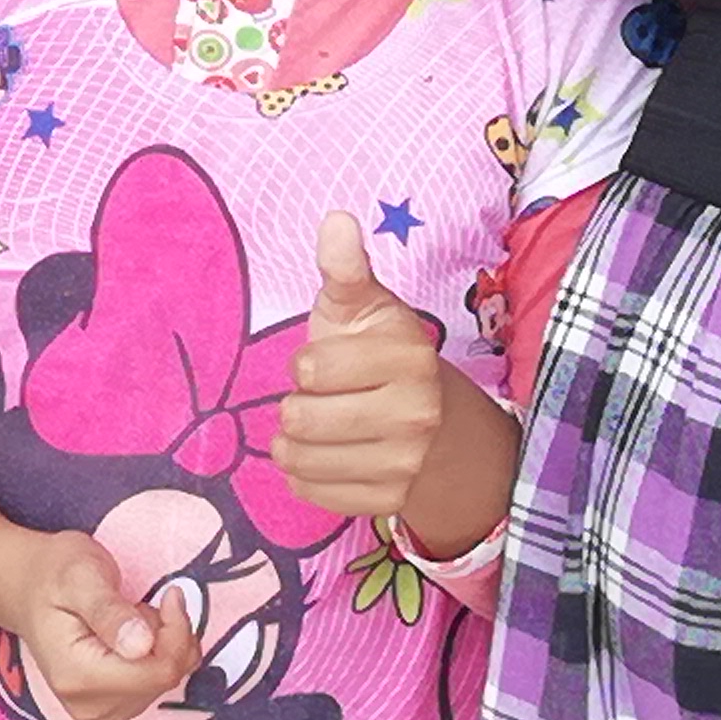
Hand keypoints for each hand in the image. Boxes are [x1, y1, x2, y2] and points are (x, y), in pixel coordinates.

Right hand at [6, 531, 195, 719]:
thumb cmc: (53, 574)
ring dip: (163, 646)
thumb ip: (110, 610)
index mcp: (77, 675)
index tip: (171, 594)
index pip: (157, 672)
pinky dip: (159, 657)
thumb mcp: (82, 576)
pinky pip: (155, 688)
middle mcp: (86, 704)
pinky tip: (136, 635)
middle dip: (168, 636)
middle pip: (162, 680)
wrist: (27, 587)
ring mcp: (97, 711)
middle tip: (141, 602)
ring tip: (129, 617)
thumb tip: (141, 645)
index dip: (176, 633)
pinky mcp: (108, 707)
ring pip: (163, 684)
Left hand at [269, 212, 471, 524]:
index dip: (305, 365)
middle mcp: (417, 412)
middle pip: (302, 419)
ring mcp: (408, 461)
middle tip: (321, 399)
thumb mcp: (360, 305)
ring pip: (302, 461)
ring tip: (315, 427)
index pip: (309, 369)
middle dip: (297, 406)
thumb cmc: (376, 353)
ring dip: (293, 444)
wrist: (427, 418)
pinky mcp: (392, 499)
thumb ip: (344, 267)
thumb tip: (337, 219)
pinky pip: (313, 494)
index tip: (325, 363)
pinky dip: (304, 477)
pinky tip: (322, 458)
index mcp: (408, 355)